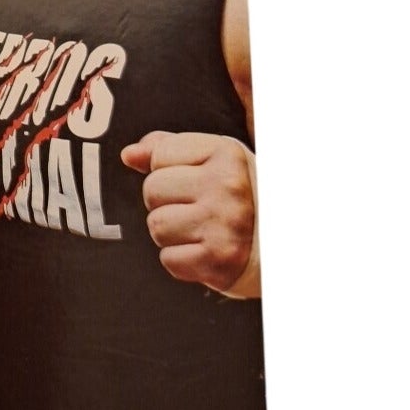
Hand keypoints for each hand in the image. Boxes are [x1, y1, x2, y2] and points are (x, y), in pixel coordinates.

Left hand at [120, 131, 259, 296]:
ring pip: (156, 225)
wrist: (280, 245)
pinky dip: (182, 260)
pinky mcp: (218, 259)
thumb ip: (168, 149)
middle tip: (198, 209)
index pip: (159, 154)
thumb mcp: (215, 160)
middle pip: (152, 190)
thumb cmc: (242, 198)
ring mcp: (223, 223)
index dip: (168, 170)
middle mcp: (227, 186)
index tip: (195, 180)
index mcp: (226, 154)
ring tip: (202, 230)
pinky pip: (168, 259)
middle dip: (166, 202)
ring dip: (172, 233)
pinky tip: (206, 251)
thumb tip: (128, 154)